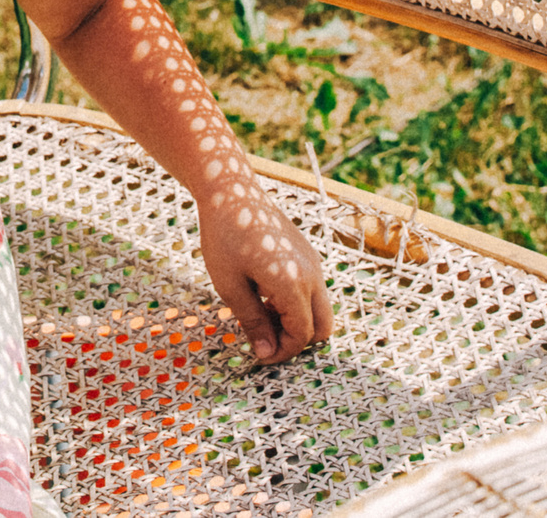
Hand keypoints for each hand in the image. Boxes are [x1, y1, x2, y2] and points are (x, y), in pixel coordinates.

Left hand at [199, 179, 332, 364]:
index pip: (301, 336)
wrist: (232, 191)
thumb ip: (252, 322)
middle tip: (263, 338)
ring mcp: (314, 263)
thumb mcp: (230, 286)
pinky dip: (297, 304)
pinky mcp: (309, 255)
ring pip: (321, 311)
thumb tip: (266, 353)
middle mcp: (312, 275)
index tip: (257, 355)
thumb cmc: (224, 237)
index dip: (281, 352)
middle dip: (296, 341)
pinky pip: (314, 292)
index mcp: (293, 284)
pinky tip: (265, 293)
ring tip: (259, 312)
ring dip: (296, 322)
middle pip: (322, 329)